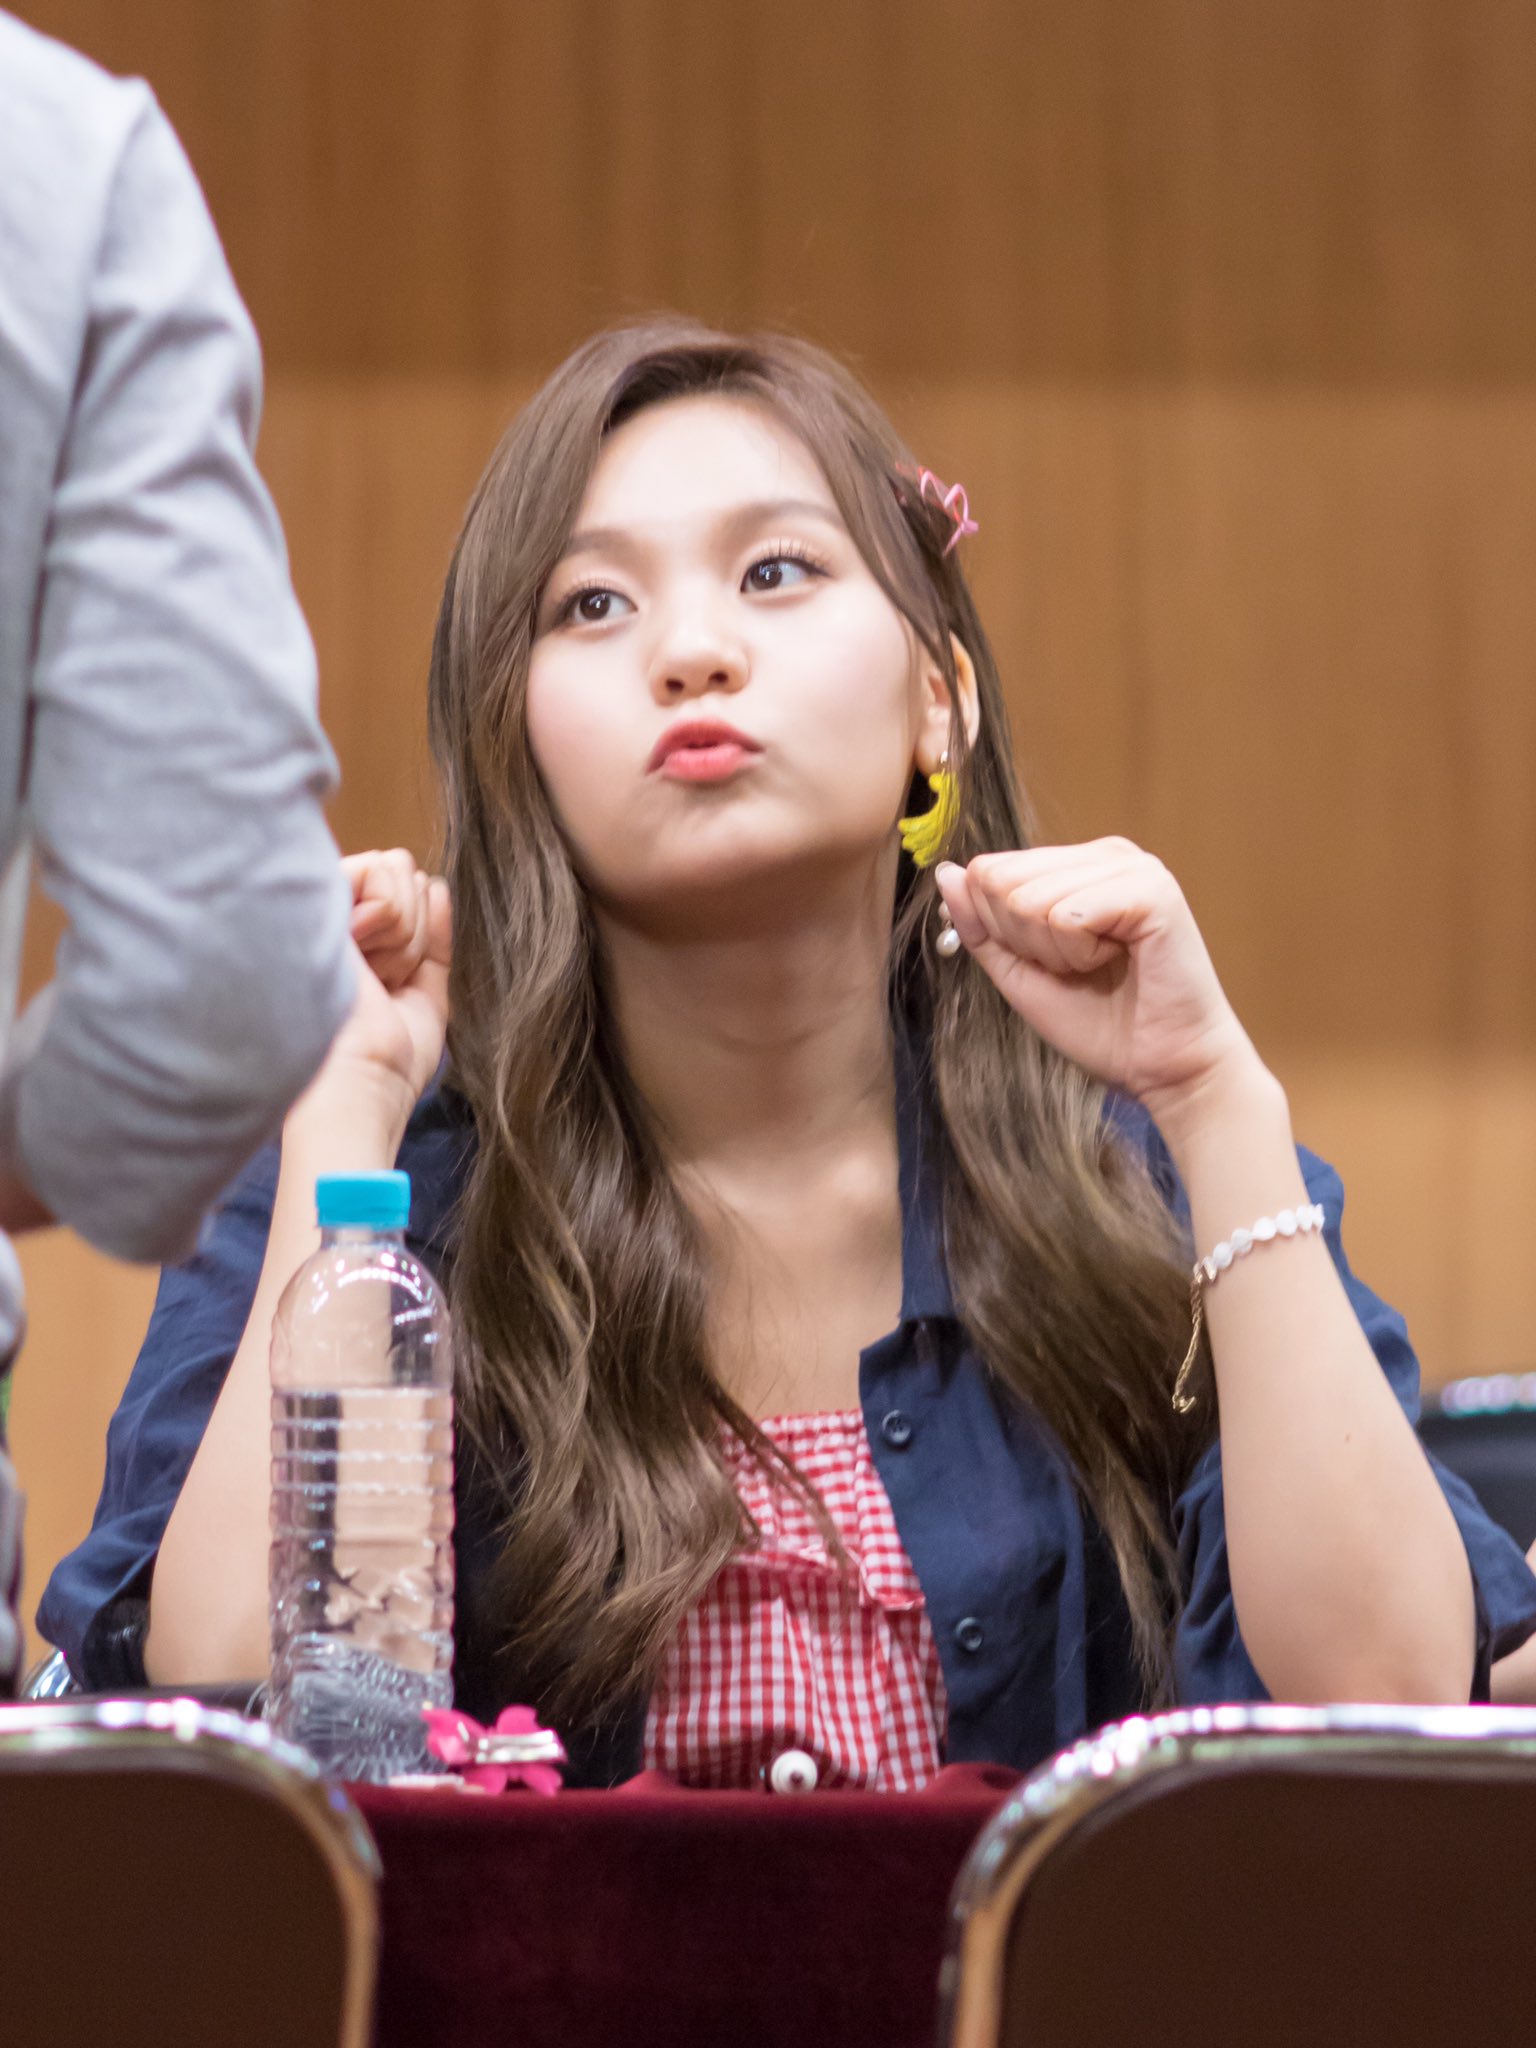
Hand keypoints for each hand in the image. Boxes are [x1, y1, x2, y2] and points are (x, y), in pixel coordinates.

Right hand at [292, 850, 451, 1142]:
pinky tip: (365, 956)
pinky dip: (393, 918)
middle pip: (403, 873)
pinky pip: (375, 870)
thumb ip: (434, 938)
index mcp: (355, 942)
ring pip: (393, 867)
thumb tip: (437, 883)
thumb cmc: (392, 1059)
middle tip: (387, 978)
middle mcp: (334, 920)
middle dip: (415, 929)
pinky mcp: (312, 901)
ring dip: (405, 930)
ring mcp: (322, 909)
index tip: (398, 984)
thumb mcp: (425, 993)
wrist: (361, 1083)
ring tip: (376, 972)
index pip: (407, 894)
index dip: (420, 937)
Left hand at [935, 838, 1264, 1121]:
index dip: (1003, 932)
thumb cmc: (1099, 1024)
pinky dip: (1082, 953)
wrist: (1162, 1066)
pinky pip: (1070, 915)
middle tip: (1080, 967)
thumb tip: (947, 872)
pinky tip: (1119, 961)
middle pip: (1002, 882)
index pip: (987, 872)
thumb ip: (980, 925)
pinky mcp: (1152, 890)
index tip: (1054, 962)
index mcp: (1074, 864)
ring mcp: (1131, 866)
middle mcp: (1103, 854)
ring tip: (1102, 966)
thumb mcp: (1019, 973)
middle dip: (1027, 942)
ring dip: (1057, 953)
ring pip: (1031, 900)